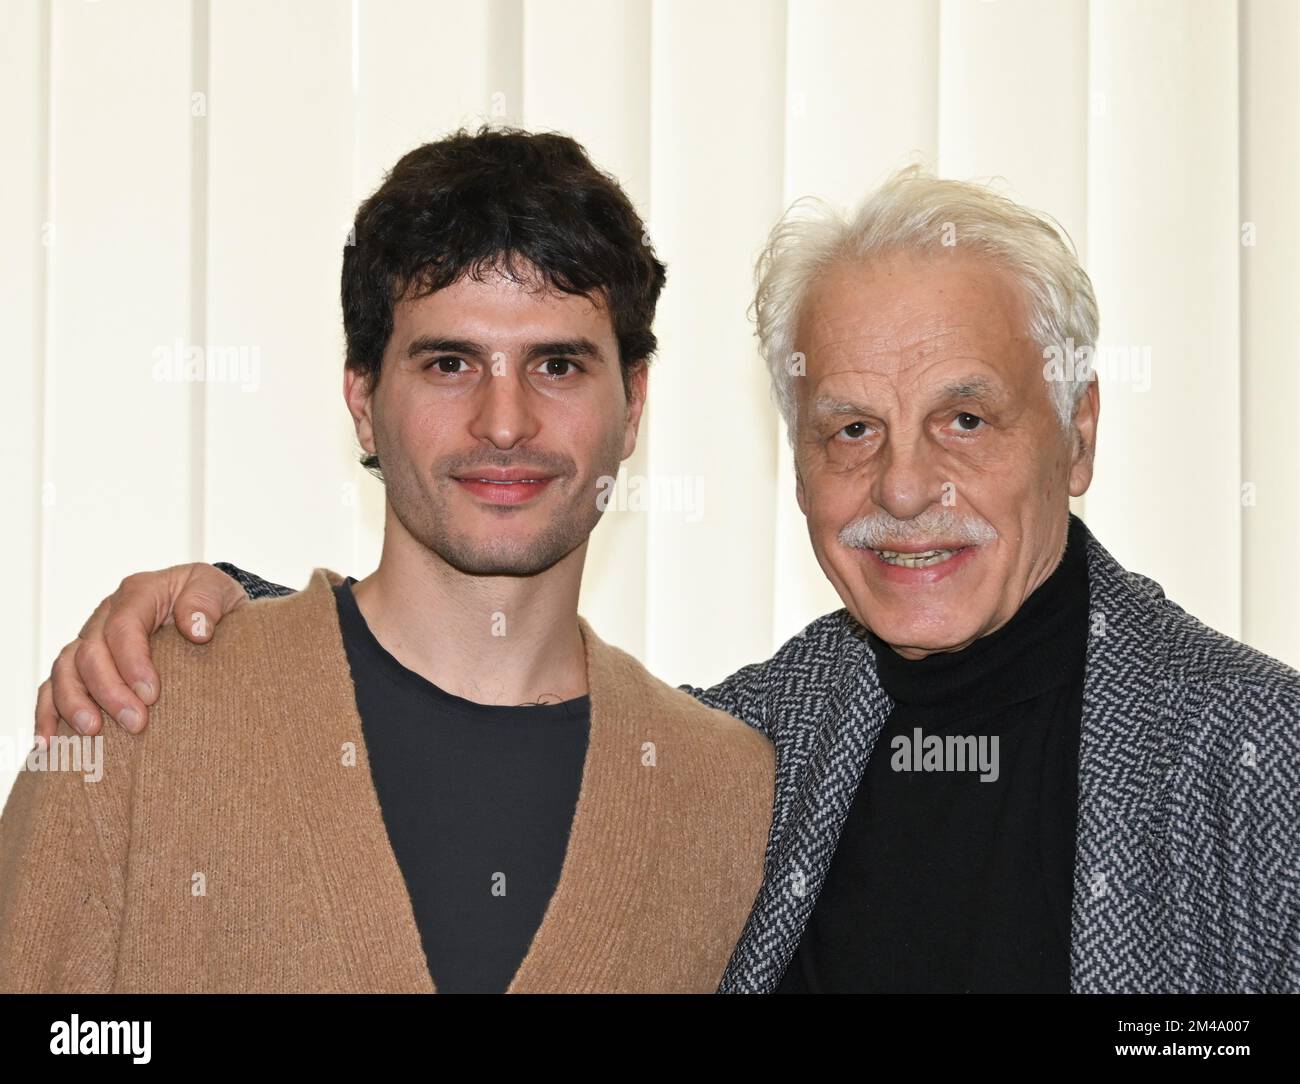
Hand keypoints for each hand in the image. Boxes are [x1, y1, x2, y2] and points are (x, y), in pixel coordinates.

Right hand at [35, 564, 246, 740]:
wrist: (205, 607)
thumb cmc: (211, 600)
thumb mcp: (217, 589)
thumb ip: (206, 603)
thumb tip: (197, 629)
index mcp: (138, 593)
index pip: (124, 627)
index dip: (132, 662)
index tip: (152, 695)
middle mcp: (106, 614)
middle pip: (91, 652)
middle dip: (109, 691)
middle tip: (135, 723)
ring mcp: (90, 639)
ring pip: (64, 670)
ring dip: (74, 703)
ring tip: (91, 732)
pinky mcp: (82, 664)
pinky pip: (53, 687)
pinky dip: (46, 714)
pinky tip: (48, 744)